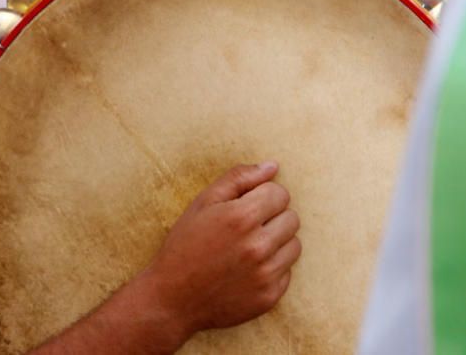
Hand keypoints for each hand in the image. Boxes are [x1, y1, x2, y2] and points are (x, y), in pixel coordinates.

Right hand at [147, 161, 301, 335]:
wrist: (172, 299)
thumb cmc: (185, 245)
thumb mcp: (204, 202)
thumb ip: (239, 178)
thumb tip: (273, 166)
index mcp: (242, 217)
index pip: (280, 194)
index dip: (263, 196)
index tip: (247, 206)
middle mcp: (258, 246)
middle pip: (292, 218)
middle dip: (273, 218)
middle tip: (247, 228)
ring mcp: (265, 275)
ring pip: (294, 245)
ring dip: (277, 243)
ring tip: (249, 248)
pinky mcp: (269, 297)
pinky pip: (287, 272)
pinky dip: (273, 268)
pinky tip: (249, 270)